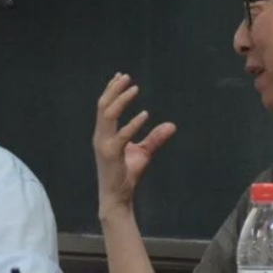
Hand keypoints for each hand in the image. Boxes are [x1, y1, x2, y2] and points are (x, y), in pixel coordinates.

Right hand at [93, 73, 176, 214]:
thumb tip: (172, 125)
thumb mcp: (143, 153)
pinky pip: (121, 135)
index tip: (120, 76)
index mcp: (103, 133)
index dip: (110, 90)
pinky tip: (145, 115)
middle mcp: (100, 136)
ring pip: (108, 115)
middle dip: (114, 90)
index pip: (104, 106)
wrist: (117, 196)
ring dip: (120, 100)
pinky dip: (133, 124)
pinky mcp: (111, 154)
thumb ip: (155, 138)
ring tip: (134, 89)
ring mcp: (104, 145)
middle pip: (103, 106)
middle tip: (126, 76)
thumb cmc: (126, 174)